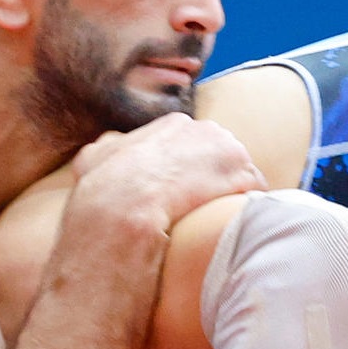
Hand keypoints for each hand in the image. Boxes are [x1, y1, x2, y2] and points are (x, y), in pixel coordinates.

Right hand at [68, 115, 265, 234]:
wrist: (121, 211)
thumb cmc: (102, 193)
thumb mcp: (92, 162)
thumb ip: (107, 150)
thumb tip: (105, 148)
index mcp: (172, 125)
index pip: (192, 142)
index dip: (190, 169)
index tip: (185, 191)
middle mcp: (203, 129)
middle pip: (219, 152)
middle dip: (215, 177)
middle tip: (205, 207)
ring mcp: (226, 150)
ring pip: (239, 170)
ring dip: (233, 192)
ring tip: (221, 218)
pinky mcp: (242, 176)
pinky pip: (254, 188)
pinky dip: (248, 205)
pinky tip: (234, 223)